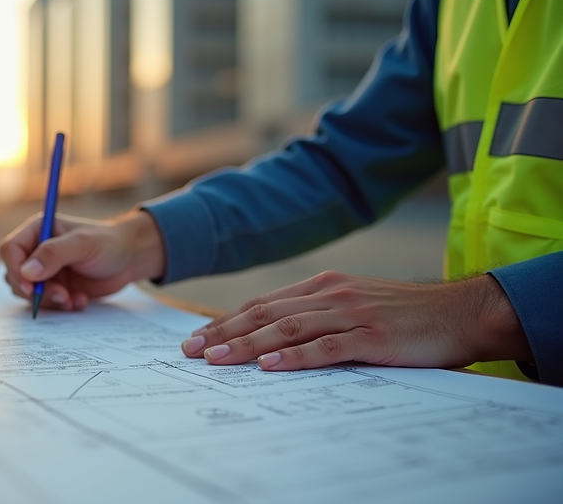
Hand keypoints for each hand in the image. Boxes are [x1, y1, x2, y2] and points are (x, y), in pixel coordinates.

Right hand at [0, 210, 165, 310]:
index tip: (31, 287)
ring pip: (28, 293)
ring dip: (49, 301)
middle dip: (36, 291)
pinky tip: (80, 301)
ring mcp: (45, 271)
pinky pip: (45, 303)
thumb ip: (54, 254)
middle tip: (61, 296)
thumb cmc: (109, 243)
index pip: (11, 250)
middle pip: (15, 275)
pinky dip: (60, 307)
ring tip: (73, 299)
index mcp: (38, 230)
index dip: (16, 269)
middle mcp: (36, 251)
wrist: (130, 259)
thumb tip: (26, 272)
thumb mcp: (83, 244)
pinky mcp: (55, 288)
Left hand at [180, 271, 532, 369]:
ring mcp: (350, 313)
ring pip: (288, 329)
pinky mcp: (372, 336)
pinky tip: (270, 365)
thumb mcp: (353, 305)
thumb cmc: (403, 314)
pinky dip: (296, 357)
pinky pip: (327, 347)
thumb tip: (272, 338)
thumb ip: (316, 315)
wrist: (459, 312)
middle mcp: (330, 294)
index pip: (263, 305)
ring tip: (217, 359)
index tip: (197, 338)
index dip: (227, 321)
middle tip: (192, 351)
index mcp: (322, 286)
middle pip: (266, 314)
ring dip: (248, 345)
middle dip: (224, 333)